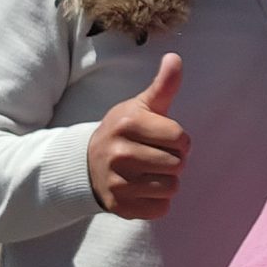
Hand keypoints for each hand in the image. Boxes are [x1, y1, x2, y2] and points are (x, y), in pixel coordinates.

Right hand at [88, 54, 187, 220]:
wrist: (86, 164)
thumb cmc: (124, 132)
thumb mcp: (140, 106)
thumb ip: (162, 85)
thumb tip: (175, 57)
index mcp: (128, 123)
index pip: (180, 138)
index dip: (179, 140)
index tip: (165, 138)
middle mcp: (120, 153)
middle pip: (178, 164)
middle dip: (174, 160)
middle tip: (155, 156)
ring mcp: (117, 182)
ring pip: (172, 187)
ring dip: (167, 181)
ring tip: (150, 172)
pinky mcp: (119, 206)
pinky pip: (161, 209)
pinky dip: (157, 202)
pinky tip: (142, 189)